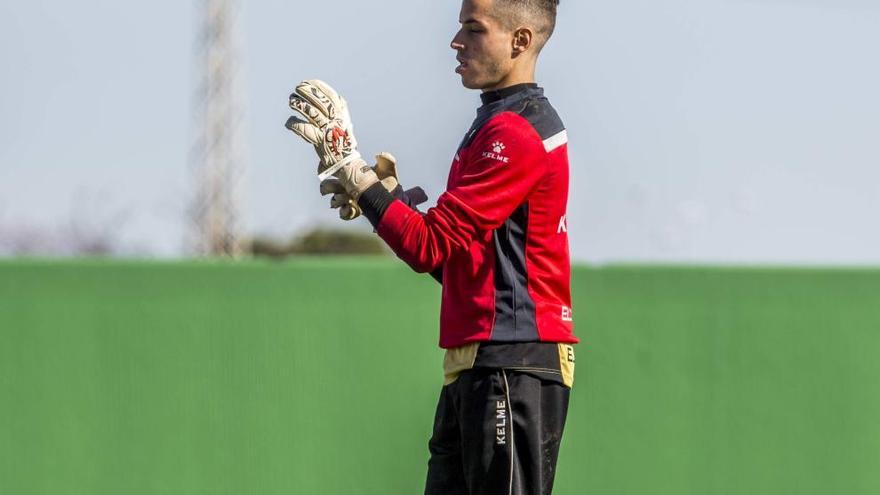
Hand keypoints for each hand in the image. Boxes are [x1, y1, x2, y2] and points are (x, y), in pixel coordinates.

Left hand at [285, 80, 378, 197]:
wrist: (348, 165)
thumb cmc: (345, 146)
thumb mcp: (346, 126)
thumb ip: (342, 112)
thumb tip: (340, 99)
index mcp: (343, 116)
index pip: (332, 96)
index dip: (320, 87)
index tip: (310, 81)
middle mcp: (337, 122)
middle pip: (321, 101)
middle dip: (308, 92)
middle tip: (298, 88)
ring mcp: (328, 131)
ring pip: (312, 113)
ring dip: (300, 104)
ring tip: (292, 100)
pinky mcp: (320, 141)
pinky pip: (305, 129)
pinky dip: (295, 124)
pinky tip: (289, 122)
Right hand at [321, 152, 428, 220]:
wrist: (396, 196)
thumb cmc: (389, 180)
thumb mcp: (388, 169)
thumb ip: (387, 160)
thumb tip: (380, 155)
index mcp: (350, 174)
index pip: (333, 171)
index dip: (327, 168)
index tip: (328, 168)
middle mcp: (346, 187)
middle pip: (327, 186)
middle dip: (327, 186)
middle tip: (337, 186)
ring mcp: (349, 200)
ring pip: (334, 200)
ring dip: (337, 199)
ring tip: (348, 198)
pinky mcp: (355, 211)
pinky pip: (343, 214)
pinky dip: (344, 211)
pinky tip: (352, 208)